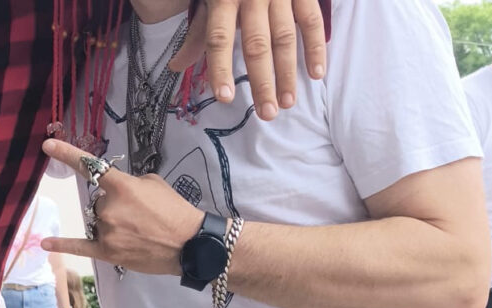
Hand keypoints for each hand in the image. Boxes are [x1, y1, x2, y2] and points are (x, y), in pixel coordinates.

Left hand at [41, 140, 202, 273]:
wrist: (190, 244)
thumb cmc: (175, 210)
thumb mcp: (154, 183)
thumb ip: (129, 183)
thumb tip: (115, 191)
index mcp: (122, 186)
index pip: (91, 167)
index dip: (67, 154)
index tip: (47, 146)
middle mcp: (109, 208)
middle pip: (99, 202)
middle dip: (114, 206)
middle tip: (139, 216)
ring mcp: (106, 231)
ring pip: (97, 221)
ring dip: (112, 224)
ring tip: (137, 231)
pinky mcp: (107, 252)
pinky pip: (80, 246)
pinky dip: (62, 245)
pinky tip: (45, 243)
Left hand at [168, 0, 328, 119]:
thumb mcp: (210, 2)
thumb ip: (198, 35)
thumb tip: (176, 67)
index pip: (219, 38)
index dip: (221, 67)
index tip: (224, 97)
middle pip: (256, 44)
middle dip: (262, 81)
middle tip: (266, 114)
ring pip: (284, 37)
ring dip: (287, 73)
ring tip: (287, 103)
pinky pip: (311, 21)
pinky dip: (315, 48)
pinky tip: (316, 74)